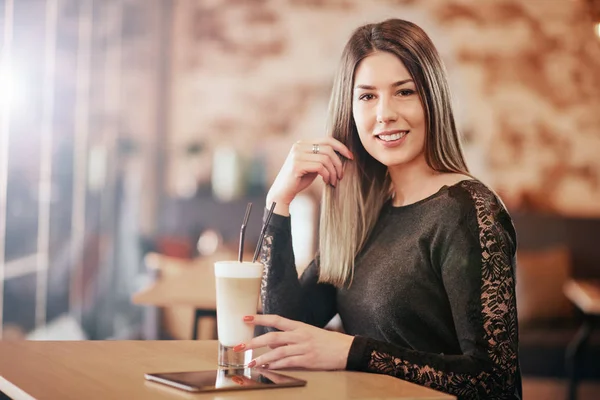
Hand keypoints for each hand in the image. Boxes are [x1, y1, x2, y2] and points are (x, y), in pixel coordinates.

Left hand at [233, 314, 354, 370]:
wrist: (348, 349)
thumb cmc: (329, 342)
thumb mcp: (309, 334)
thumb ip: (289, 339)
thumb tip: (270, 346)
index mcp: (300, 326)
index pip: (276, 319)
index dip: (260, 318)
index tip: (245, 318)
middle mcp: (300, 335)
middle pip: (272, 337)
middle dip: (253, 341)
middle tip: (239, 345)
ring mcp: (304, 348)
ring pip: (278, 352)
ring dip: (262, 358)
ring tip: (251, 362)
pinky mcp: (309, 360)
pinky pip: (289, 363)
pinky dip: (276, 366)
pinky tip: (268, 368)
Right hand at [266, 138, 352, 211]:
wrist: (282, 192)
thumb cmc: (299, 180)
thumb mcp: (312, 165)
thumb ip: (321, 157)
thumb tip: (342, 154)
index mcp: (302, 143)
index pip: (327, 139)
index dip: (341, 147)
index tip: (350, 157)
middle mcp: (298, 146)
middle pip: (328, 149)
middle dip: (338, 163)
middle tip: (341, 175)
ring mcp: (297, 155)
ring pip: (325, 158)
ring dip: (333, 172)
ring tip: (333, 181)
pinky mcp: (297, 165)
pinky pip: (320, 167)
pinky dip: (327, 175)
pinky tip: (327, 182)